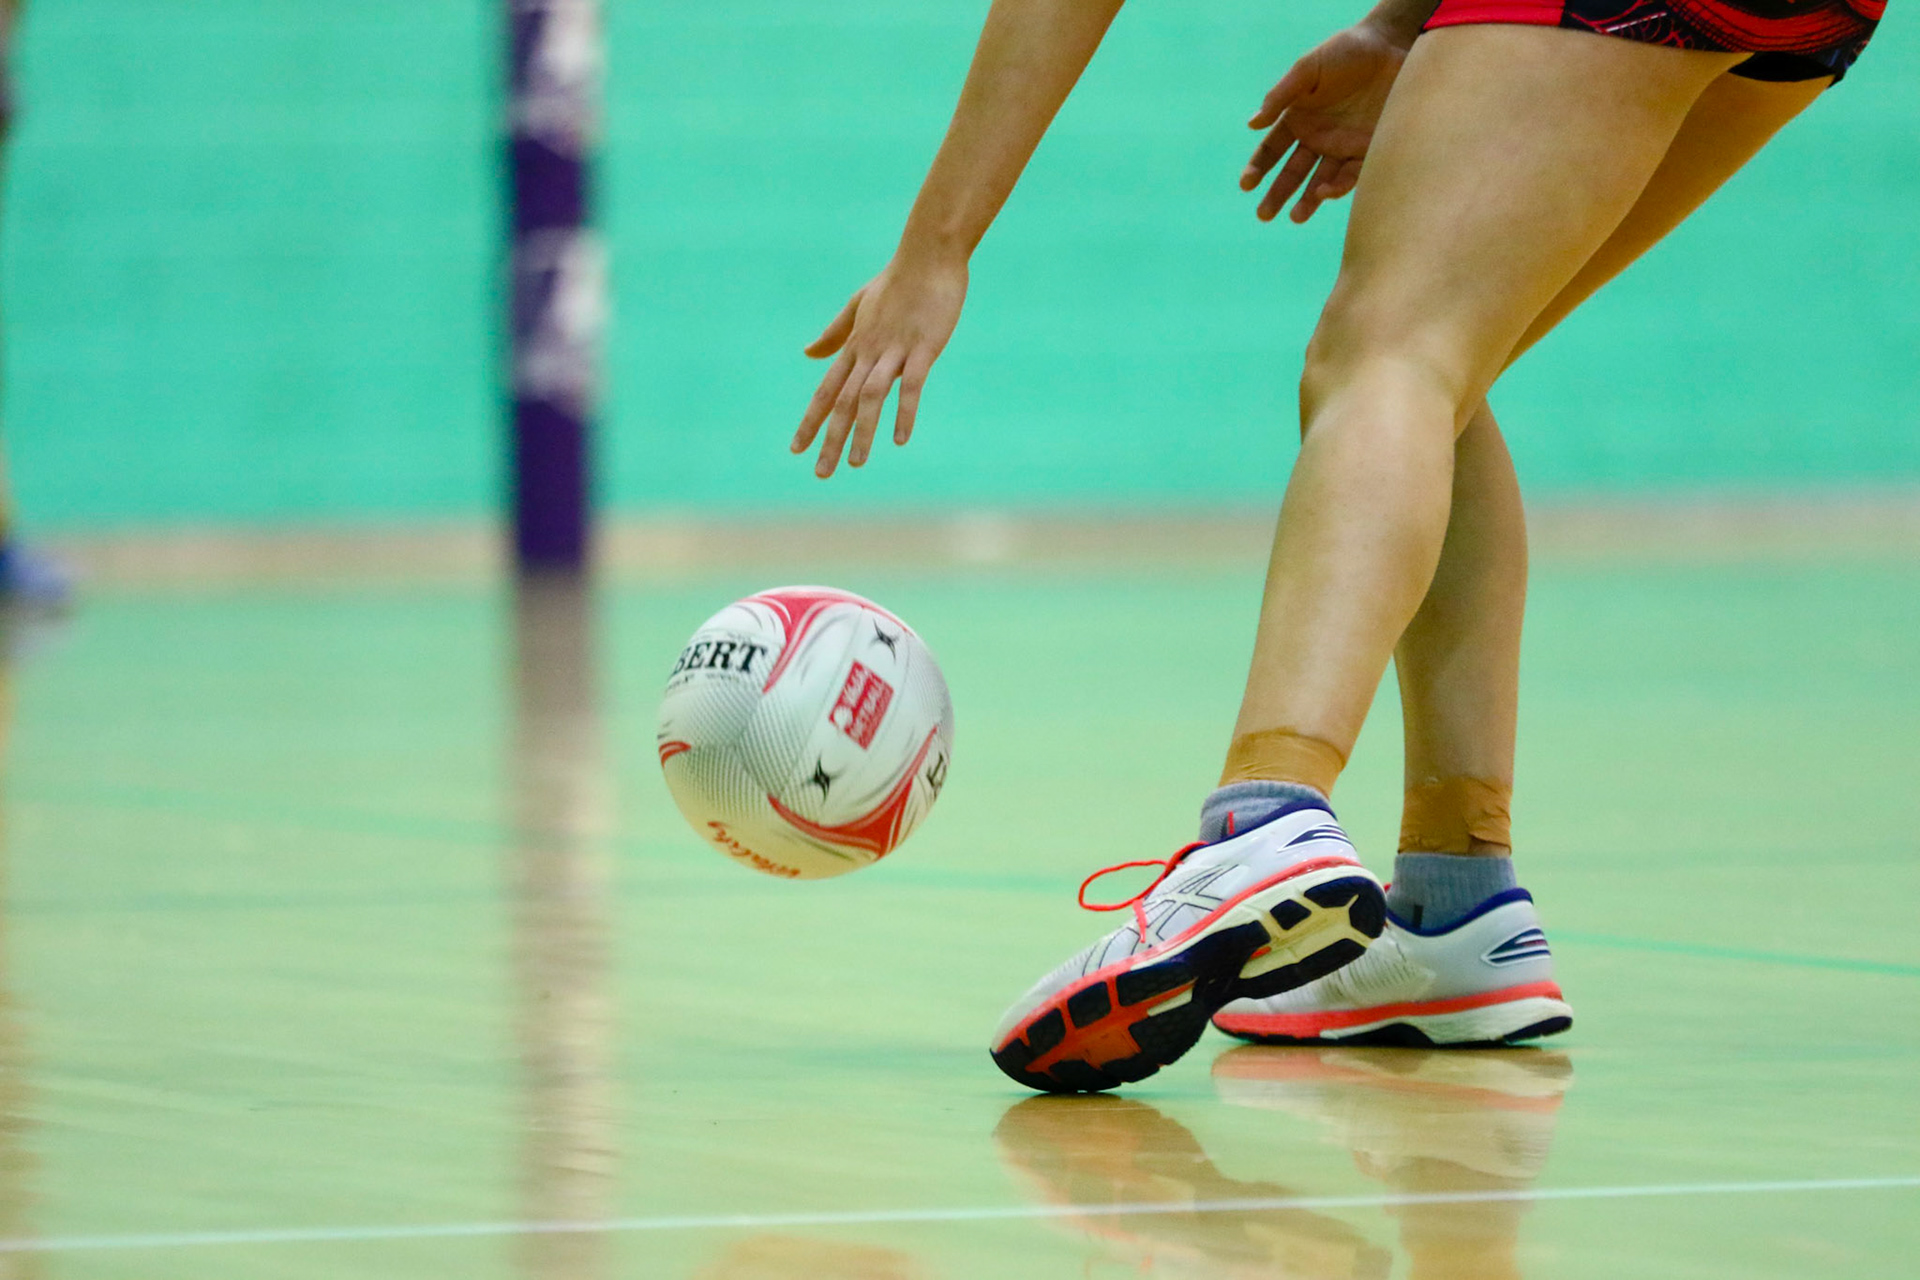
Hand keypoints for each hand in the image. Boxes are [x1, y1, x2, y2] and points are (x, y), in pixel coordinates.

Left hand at [792, 254, 968, 478]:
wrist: (928, 254)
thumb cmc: (897, 281)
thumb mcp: (859, 305)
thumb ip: (834, 333)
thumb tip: (807, 353)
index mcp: (854, 346)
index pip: (826, 390)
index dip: (810, 421)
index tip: (795, 449)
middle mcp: (867, 351)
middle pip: (843, 402)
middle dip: (829, 439)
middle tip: (820, 473)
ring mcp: (894, 350)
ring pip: (870, 397)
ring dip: (862, 432)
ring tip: (856, 464)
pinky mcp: (922, 348)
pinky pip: (911, 385)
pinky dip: (903, 412)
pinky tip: (899, 439)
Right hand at [1240, 23, 1407, 224]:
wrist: (1391, 45)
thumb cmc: (1346, 52)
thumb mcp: (1308, 69)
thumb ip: (1280, 96)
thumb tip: (1252, 124)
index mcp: (1298, 118)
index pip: (1272, 150)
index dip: (1258, 168)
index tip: (1246, 185)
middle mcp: (1318, 138)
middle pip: (1293, 173)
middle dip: (1278, 194)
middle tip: (1264, 214)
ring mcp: (1342, 147)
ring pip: (1320, 181)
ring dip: (1308, 200)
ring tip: (1296, 216)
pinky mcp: (1368, 151)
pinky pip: (1351, 175)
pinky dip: (1337, 187)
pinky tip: (1324, 193)